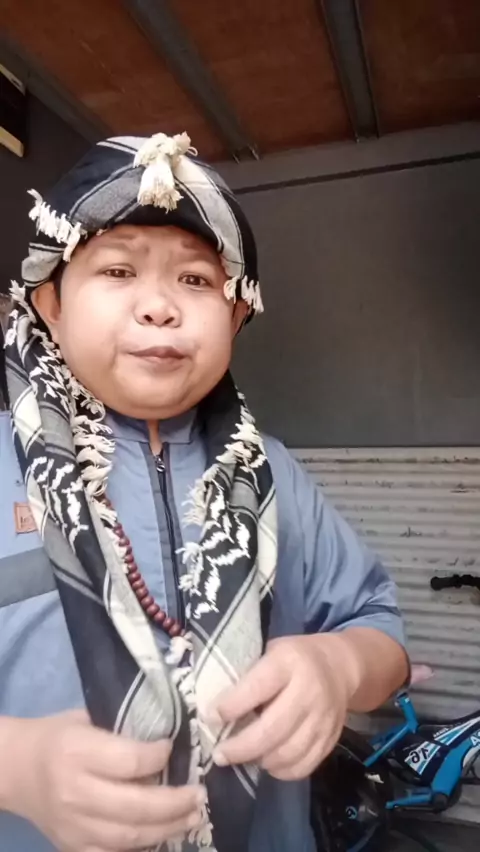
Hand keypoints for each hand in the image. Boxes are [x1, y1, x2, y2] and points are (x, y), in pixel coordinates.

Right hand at [4, 710, 205, 851]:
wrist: (15, 769)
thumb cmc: (57, 736)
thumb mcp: (85, 719)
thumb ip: (121, 732)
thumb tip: (168, 739)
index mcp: (78, 752)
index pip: (130, 761)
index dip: (160, 757)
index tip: (174, 748)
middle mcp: (75, 792)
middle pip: (135, 806)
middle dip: (175, 803)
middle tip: (199, 795)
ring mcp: (73, 826)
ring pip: (129, 836)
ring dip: (167, 828)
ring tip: (192, 817)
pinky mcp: (72, 847)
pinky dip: (142, 847)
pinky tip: (163, 834)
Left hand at [212, 634, 357, 780]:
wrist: (339, 666)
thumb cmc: (293, 657)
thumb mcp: (271, 651)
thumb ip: (250, 675)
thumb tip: (216, 708)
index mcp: (288, 662)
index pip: (256, 688)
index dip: (231, 706)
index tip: (210, 717)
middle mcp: (308, 690)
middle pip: (272, 729)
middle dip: (240, 747)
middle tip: (219, 755)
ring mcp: (323, 718)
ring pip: (287, 753)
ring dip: (259, 761)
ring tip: (241, 759)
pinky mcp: (331, 739)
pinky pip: (304, 765)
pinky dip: (281, 771)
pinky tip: (266, 763)